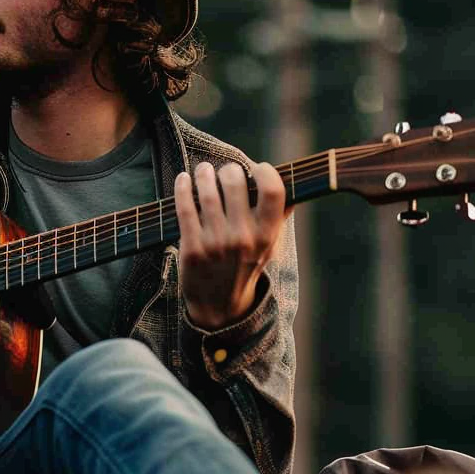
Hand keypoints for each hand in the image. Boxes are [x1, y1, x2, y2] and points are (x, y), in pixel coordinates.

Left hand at [174, 161, 289, 329]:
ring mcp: (216, 244)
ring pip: (207, 193)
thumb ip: (279, 215)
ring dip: (204, 174)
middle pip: (235, 184)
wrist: (219, 305)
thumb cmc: (245, 266)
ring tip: (204, 170)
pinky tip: (183, 179)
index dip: (266, 172)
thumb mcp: (268, 246)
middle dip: (228, 170)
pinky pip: (185, 209)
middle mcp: (243, 238)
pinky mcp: (192, 248)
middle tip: (225, 171)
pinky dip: (182, 188)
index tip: (257, 168)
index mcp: (267, 235)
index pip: (273, 192)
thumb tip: (292, 183)